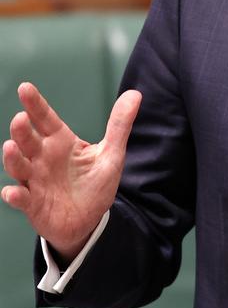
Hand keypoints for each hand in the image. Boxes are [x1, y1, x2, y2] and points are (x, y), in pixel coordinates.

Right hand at [2, 82, 140, 260]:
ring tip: (11, 147)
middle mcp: (43, 158)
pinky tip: (13, 192)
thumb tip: (135, 94)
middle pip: (28, 140)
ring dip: (13, 158)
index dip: (36, 104)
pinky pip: (21, 199)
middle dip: (21, 130)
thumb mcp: (111, 154)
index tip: (25, 88)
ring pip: (19, 166)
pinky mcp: (33, 204)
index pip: (46, 119)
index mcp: (61, 142)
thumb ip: (119, 125)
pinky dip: (15, 195)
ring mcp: (35, 181)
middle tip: (21, 118)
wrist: (90, 220)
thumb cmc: (95, 184)